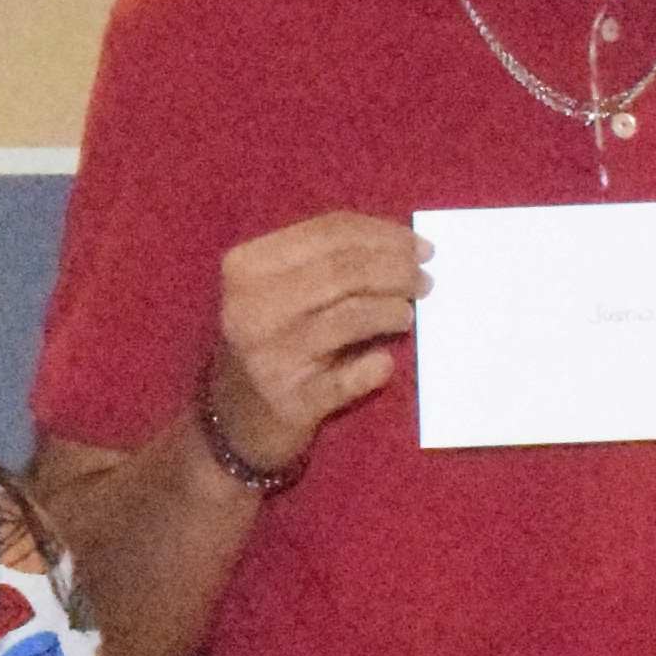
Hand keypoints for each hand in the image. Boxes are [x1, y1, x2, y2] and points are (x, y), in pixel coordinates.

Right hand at [204, 211, 426, 482]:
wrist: (231, 423)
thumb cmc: (266, 344)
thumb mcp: (275, 291)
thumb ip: (324, 262)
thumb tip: (402, 245)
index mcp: (247, 267)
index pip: (329, 232)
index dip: (383, 234)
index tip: (420, 246)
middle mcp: (251, 307)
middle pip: (344, 270)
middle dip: (397, 269)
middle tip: (425, 280)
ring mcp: (269, 357)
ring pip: (350, 315)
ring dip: (392, 310)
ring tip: (408, 314)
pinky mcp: (290, 402)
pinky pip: (347, 380)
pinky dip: (374, 368)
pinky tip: (385, 363)